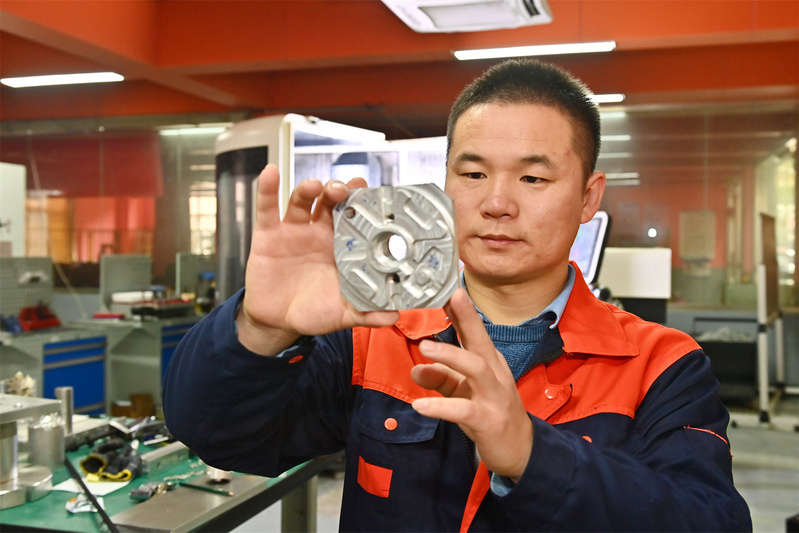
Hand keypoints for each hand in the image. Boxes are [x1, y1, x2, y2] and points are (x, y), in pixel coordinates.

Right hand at [236, 165, 398, 354]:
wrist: (277, 323)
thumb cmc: (313, 312)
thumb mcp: (342, 314)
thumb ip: (366, 313)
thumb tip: (393, 316)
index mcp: (341, 247)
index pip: (355, 218)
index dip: (363, 204)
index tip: (374, 194)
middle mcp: (319, 233)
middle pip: (331, 201)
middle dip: (340, 190)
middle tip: (347, 188)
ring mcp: (294, 231)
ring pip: (302, 200)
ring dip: (310, 188)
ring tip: (317, 187)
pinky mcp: (268, 234)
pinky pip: (267, 208)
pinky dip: (267, 189)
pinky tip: (271, 173)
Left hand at [410, 288, 532, 480]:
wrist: (520, 451)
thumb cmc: (491, 414)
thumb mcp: (463, 393)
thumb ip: (441, 378)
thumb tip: (416, 368)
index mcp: (489, 362)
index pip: (475, 331)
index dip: (462, 309)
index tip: (448, 287)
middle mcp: (495, 374)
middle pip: (481, 341)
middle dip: (466, 318)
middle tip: (447, 298)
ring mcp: (494, 396)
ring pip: (476, 369)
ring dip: (450, 356)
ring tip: (425, 348)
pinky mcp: (489, 421)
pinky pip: (464, 410)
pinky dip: (441, 407)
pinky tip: (419, 405)